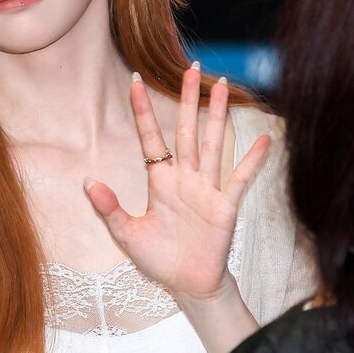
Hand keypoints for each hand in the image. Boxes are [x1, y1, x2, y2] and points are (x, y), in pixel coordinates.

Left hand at [84, 66, 271, 301]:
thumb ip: (109, 209)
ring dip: (217, 115)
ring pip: (211, 144)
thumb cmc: (159, 259)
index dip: (143, 110)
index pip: (151, 138)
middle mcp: (184, 178)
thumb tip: (89, 182)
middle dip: (188, 99)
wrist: (188, 285)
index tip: (135, 81)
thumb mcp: (127, 234)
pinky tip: (264, 140)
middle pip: (186, 130)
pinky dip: (252, 160)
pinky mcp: (225, 206)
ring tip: (222, 86)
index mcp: (160, 181)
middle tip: (192, 67)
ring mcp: (207, 189)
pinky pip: (240, 178)